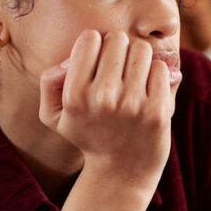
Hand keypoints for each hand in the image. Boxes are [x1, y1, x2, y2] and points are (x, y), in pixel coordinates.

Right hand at [39, 29, 180, 186]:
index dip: (94, 45)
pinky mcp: (158, 111)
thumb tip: (69, 59)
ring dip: (139, 59)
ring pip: (141, 50)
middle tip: (118, 69)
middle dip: (118, 49)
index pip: (89, 38)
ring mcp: (132, 104)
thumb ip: (49, 80)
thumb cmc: (87, 134)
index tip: (97, 62)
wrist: (121, 172)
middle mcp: (102, 98)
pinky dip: (157, 74)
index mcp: (74, 95)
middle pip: (117, 39)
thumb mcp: (53, 114)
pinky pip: (162, 68)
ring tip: (133, 78)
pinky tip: (148, 90)